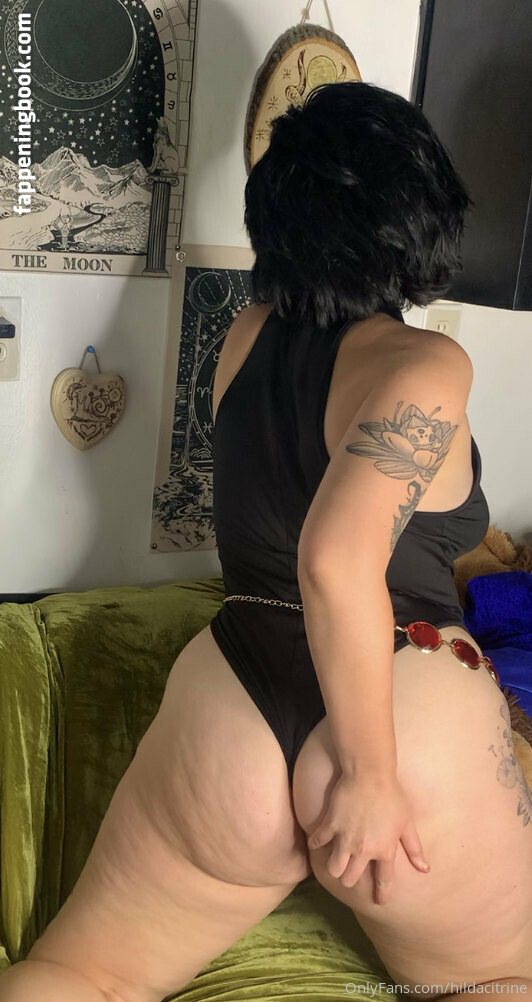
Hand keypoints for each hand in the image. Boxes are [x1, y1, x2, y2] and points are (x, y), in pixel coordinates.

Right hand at [307, 771, 429, 904]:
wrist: (369, 773)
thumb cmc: (392, 796)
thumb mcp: (407, 823)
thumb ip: (414, 848)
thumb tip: (425, 869)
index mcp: (385, 850)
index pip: (383, 881)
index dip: (381, 895)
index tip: (379, 902)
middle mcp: (364, 850)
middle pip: (350, 879)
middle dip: (350, 880)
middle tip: (351, 872)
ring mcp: (345, 838)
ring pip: (334, 869)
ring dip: (335, 868)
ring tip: (336, 861)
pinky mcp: (330, 825)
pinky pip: (318, 843)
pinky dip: (317, 845)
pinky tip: (319, 842)